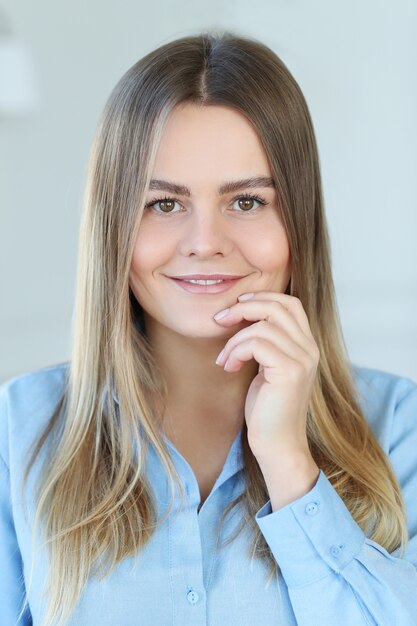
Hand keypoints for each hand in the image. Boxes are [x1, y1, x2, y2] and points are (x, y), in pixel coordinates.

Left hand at [213, 291, 319, 504]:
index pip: (291, 304)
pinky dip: (235, 351)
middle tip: (220, 319)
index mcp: (307, 346)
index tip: (237, 305)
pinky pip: (256, 343)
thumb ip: (266, 343)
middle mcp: (310, 349)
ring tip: (225, 359)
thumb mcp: (267, 368)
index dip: (262, 297)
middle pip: (278, 306)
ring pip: (261, 326)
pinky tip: (229, 367)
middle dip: (243, 307)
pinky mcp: (289, 372)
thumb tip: (242, 315)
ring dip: (234, 339)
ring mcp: (302, 360)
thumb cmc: (267, 409)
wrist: (277, 445)